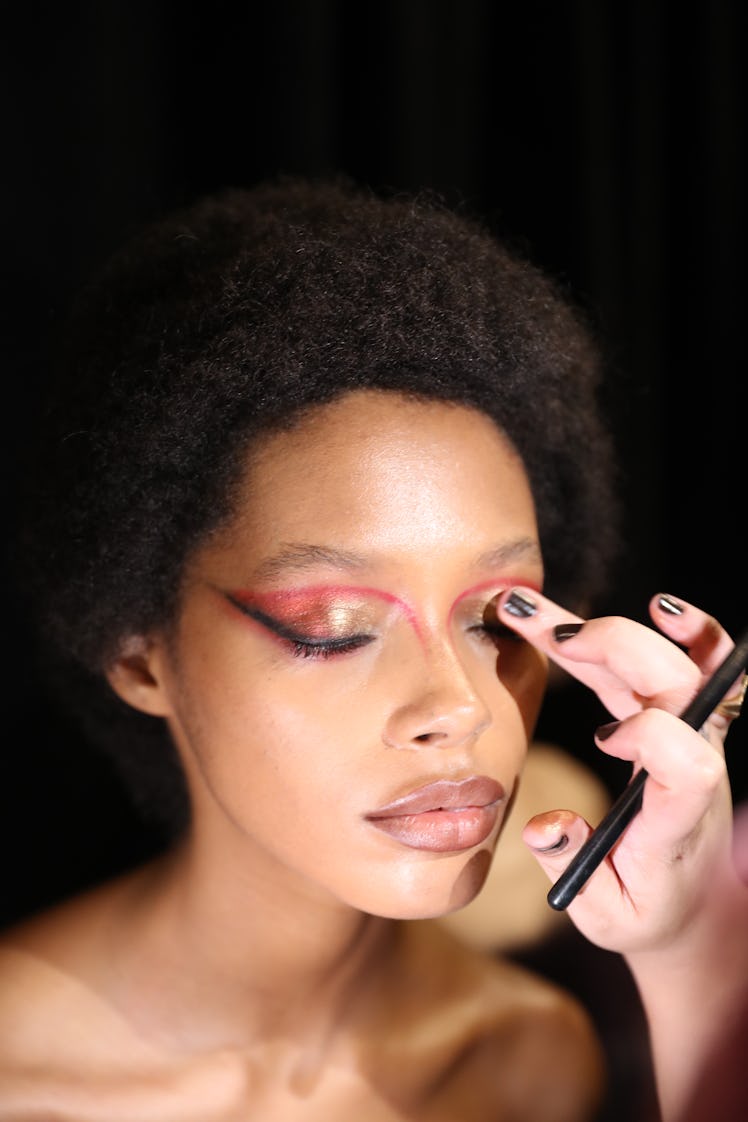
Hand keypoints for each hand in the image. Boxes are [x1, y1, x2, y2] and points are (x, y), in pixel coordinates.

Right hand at [497, 589, 739, 953]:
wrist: (689, 902)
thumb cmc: (643, 909)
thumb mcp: (604, 915)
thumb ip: (572, 869)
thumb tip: (545, 828)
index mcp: (677, 821)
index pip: (692, 766)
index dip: (653, 737)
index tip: (604, 739)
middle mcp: (696, 769)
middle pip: (680, 688)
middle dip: (618, 649)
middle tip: (552, 635)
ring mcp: (696, 740)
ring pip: (671, 666)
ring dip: (614, 631)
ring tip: (540, 613)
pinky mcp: (684, 724)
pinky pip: (700, 667)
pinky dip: (689, 633)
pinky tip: (661, 608)